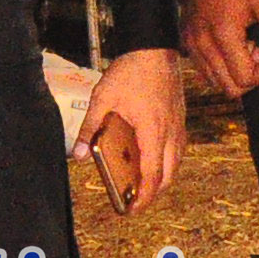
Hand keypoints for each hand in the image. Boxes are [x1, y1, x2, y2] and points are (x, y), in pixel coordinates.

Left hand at [75, 48, 188, 212]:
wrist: (154, 47)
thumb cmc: (131, 71)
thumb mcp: (103, 98)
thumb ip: (91, 128)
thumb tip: (78, 155)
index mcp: (152, 130)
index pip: (152, 174)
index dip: (144, 197)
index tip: (132, 210)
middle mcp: (170, 132)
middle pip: (168, 176)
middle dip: (153, 194)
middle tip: (134, 202)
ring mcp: (178, 126)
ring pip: (175, 164)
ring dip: (161, 179)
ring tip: (140, 185)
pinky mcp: (179, 119)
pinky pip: (176, 150)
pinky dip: (166, 163)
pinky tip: (150, 160)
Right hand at [181, 0, 258, 100]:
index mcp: (223, 35)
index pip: (245, 79)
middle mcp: (202, 45)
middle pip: (229, 88)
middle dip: (251, 76)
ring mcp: (190, 44)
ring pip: (214, 82)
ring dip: (235, 72)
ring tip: (246, 45)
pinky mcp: (185, 40)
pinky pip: (203, 69)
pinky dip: (220, 66)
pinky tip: (231, 44)